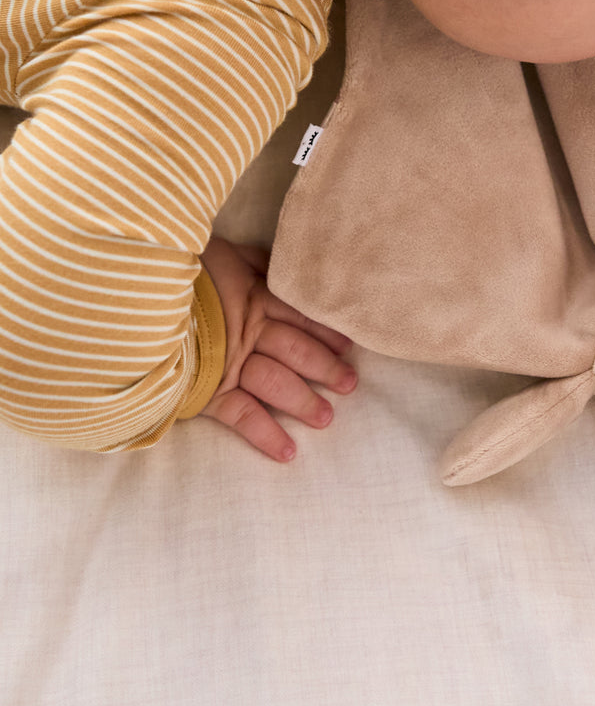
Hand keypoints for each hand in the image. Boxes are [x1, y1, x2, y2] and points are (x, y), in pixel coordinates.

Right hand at [198, 236, 355, 461]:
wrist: (133, 297)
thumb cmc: (176, 272)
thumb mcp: (219, 253)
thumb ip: (250, 261)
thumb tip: (278, 262)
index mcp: (254, 298)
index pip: (300, 316)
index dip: (326, 331)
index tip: (349, 345)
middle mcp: (249, 333)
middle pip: (297, 351)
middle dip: (326, 369)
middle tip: (350, 384)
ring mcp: (231, 364)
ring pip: (278, 384)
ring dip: (304, 402)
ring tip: (326, 419)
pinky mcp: (209, 391)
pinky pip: (244, 416)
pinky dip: (267, 435)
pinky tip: (288, 453)